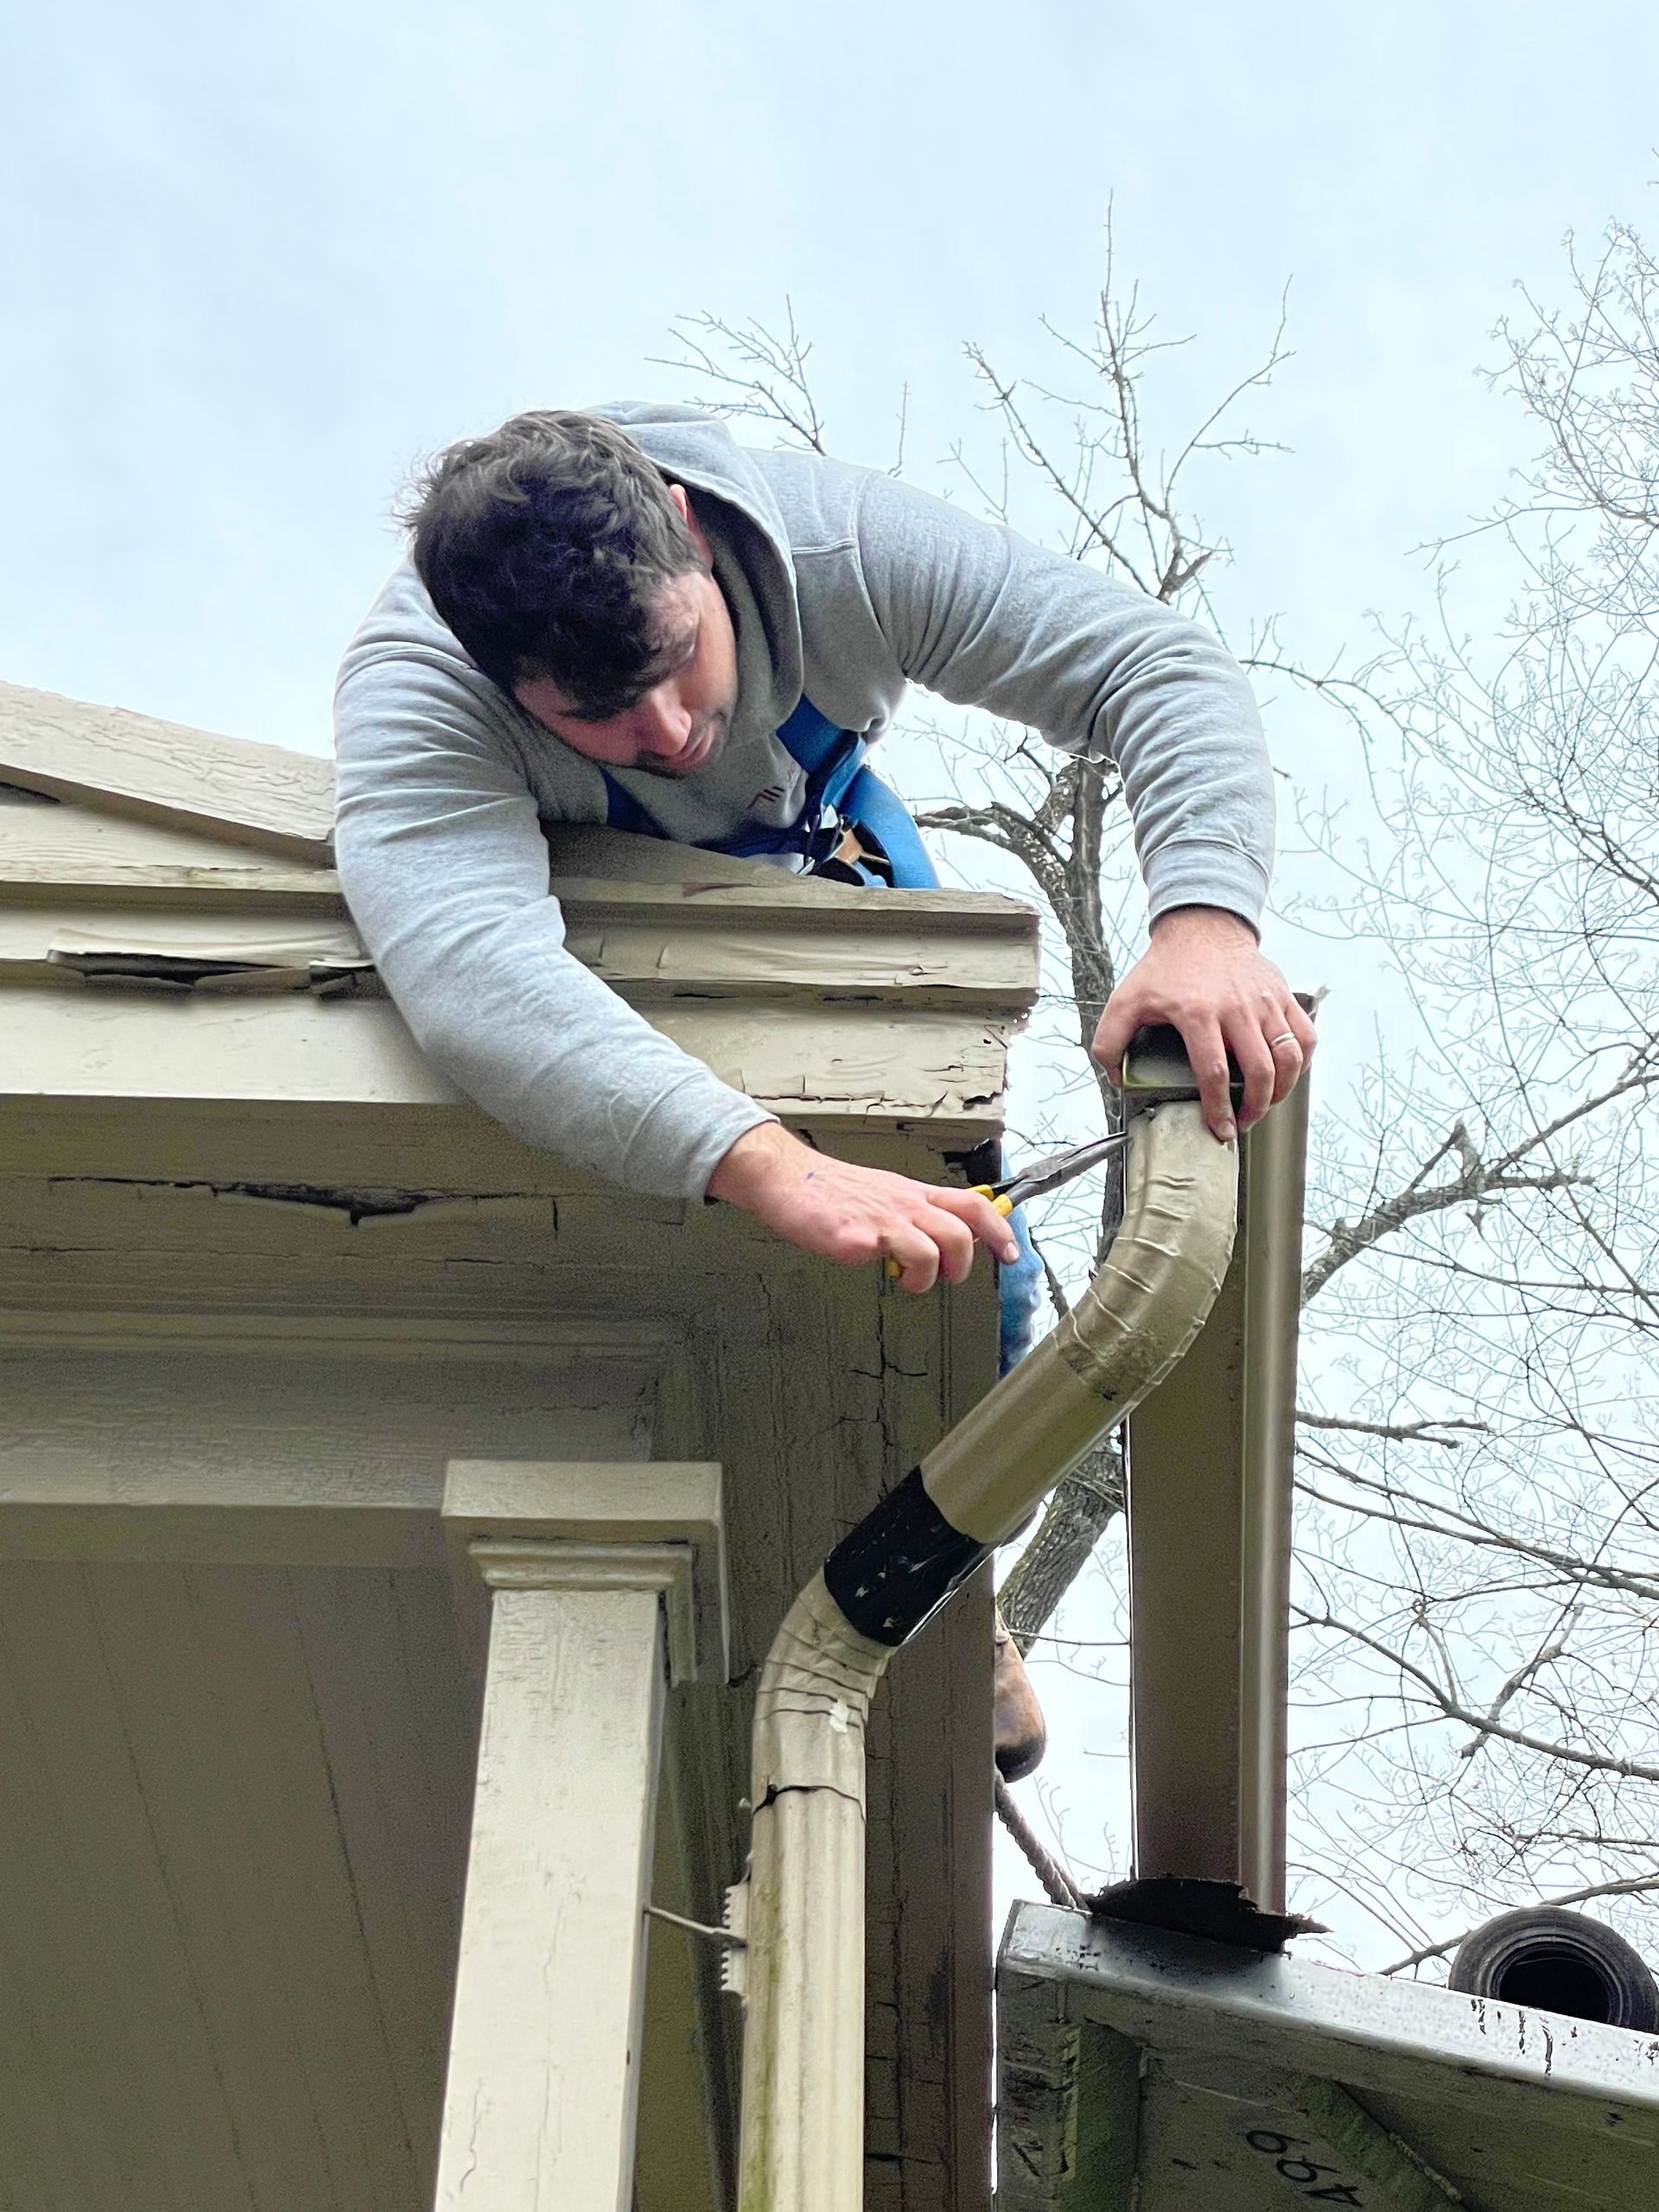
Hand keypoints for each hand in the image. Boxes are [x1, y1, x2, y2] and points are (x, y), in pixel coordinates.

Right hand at [707, 1122, 1020, 1291]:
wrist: (787, 1179)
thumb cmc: (828, 1192)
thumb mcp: (881, 1195)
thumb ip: (910, 1215)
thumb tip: (936, 1240)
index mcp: (913, 1194)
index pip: (973, 1204)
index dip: (1000, 1229)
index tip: (1012, 1251)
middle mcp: (906, 1203)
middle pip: (964, 1229)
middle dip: (965, 1263)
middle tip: (948, 1276)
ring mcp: (885, 1219)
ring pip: (942, 1246)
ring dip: (934, 1276)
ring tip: (911, 1280)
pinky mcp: (861, 1237)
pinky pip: (900, 1258)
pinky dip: (902, 1276)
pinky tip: (881, 1271)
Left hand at [1091, 906, 1313, 1141]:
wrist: (1202, 928)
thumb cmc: (1165, 968)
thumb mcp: (1126, 1000)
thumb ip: (1109, 1040)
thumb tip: (1116, 1078)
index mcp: (1197, 1013)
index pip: (1214, 1072)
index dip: (1219, 1108)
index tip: (1220, 1129)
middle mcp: (1236, 1008)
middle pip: (1259, 1071)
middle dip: (1255, 1108)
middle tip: (1243, 1122)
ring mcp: (1265, 1002)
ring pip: (1289, 1057)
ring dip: (1281, 1091)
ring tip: (1265, 1105)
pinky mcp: (1284, 996)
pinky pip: (1307, 1036)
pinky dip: (1302, 1063)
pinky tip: (1286, 1077)